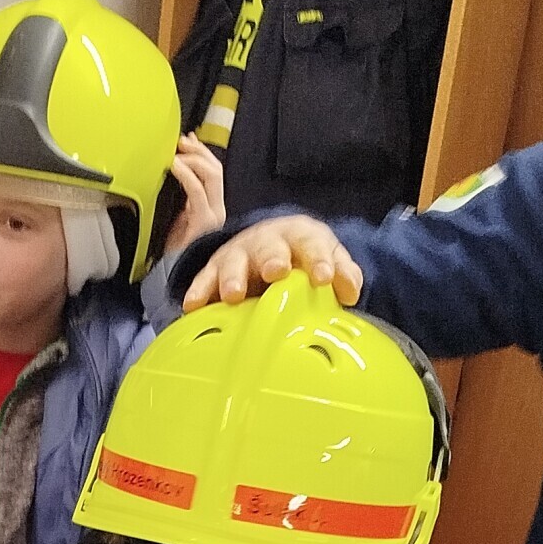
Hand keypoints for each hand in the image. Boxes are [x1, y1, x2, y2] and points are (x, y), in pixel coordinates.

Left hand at [164, 134, 225, 251]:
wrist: (169, 278)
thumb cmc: (169, 251)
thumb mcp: (175, 218)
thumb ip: (179, 197)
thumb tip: (173, 170)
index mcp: (211, 208)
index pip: (213, 172)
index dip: (201, 153)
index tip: (187, 140)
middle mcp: (217, 210)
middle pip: (215, 168)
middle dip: (198, 151)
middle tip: (181, 141)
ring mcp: (213, 215)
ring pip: (212, 174)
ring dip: (193, 159)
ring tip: (176, 153)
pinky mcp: (204, 223)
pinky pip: (197, 191)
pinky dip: (185, 174)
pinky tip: (174, 166)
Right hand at [182, 213, 363, 309]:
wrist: (272, 245)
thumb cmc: (304, 259)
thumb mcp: (327, 261)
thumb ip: (343, 274)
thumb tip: (349, 291)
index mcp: (300, 237)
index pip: (312, 245)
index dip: (319, 260)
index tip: (324, 278)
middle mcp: (267, 242)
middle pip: (269, 248)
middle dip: (272, 259)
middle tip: (276, 272)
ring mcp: (238, 255)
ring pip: (233, 262)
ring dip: (233, 277)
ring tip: (234, 295)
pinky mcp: (215, 270)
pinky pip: (205, 280)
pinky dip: (199, 291)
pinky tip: (193, 306)